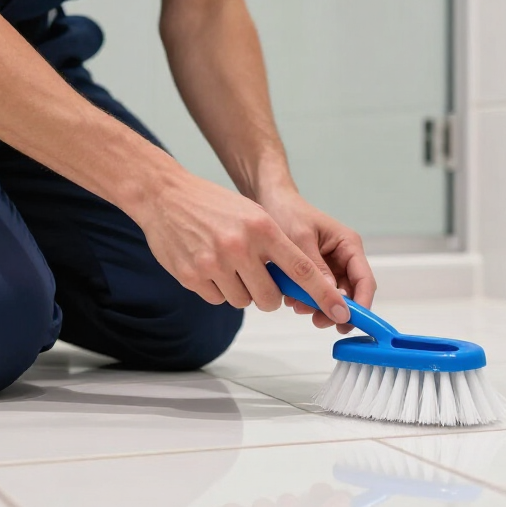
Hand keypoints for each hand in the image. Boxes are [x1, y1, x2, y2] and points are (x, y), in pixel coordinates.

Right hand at [135, 171, 352, 323]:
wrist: (164, 195)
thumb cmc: (212, 204)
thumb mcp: (252, 214)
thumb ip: (274, 246)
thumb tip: (297, 282)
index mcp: (261, 227)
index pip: (302, 269)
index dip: (324, 294)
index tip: (341, 311)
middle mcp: (239, 246)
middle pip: (270, 298)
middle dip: (268, 295)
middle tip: (256, 275)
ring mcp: (213, 263)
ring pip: (242, 301)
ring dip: (239, 289)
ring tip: (225, 262)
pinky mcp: (191, 277)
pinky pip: (217, 300)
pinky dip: (216, 288)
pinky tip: (207, 264)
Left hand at [259, 186, 375, 334]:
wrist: (270, 201)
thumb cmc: (288, 212)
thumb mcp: (300, 240)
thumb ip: (316, 269)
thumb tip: (332, 299)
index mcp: (349, 244)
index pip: (364, 281)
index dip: (361, 305)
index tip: (348, 324)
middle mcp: (344, 256)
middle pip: (350, 293)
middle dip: (334, 308)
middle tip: (316, 321)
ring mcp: (331, 264)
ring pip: (333, 295)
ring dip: (318, 305)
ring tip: (297, 306)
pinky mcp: (316, 270)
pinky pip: (317, 290)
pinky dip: (306, 298)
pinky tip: (291, 298)